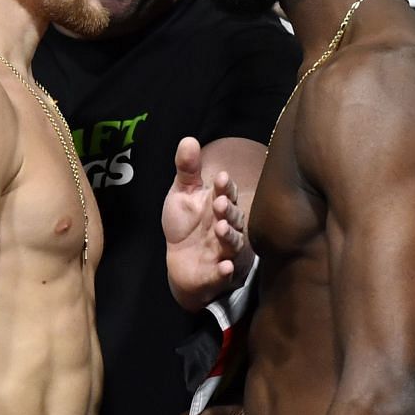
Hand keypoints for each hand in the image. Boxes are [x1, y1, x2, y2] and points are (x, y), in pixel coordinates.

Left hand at [163, 136, 249, 308]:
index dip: (224, 187)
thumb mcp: (182, 194)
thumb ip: (187, 170)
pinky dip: (225, 271)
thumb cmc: (186, 226)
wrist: (181, 265)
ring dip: (229, 237)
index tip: (220, 178)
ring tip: (221, 228)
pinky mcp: (217, 275)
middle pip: (233, 218)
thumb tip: (188, 139)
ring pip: (232, 244)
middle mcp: (227, 228)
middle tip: (220, 203)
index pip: (226, 193)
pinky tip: (225, 267)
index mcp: (220, 206)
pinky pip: (223, 274)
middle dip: (228, 211)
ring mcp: (224, 252)